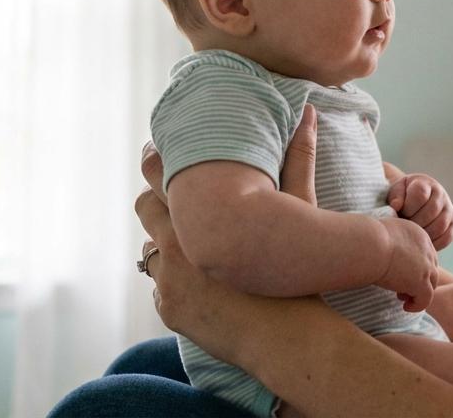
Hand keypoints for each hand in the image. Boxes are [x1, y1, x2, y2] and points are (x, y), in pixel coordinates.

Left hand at [133, 105, 323, 360]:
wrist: (289, 339)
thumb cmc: (296, 272)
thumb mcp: (299, 209)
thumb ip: (298, 158)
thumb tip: (308, 112)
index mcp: (195, 215)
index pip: (157, 174)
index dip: (159, 160)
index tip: (162, 150)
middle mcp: (173, 245)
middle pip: (144, 205)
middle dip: (154, 196)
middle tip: (168, 187)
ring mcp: (167, 281)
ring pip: (150, 247)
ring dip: (165, 239)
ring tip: (188, 234)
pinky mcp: (169, 309)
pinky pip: (161, 283)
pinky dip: (175, 276)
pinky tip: (199, 274)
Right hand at [374, 217, 437, 312]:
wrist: (369, 245)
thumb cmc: (365, 239)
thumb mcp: (384, 233)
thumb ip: (390, 240)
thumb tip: (379, 248)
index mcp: (418, 234)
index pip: (424, 254)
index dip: (414, 266)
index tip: (399, 273)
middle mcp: (426, 248)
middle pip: (431, 269)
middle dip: (418, 280)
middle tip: (401, 288)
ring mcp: (426, 266)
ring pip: (431, 284)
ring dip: (418, 293)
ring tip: (401, 298)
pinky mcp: (421, 282)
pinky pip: (426, 299)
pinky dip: (418, 305)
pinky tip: (406, 307)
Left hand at [386, 173, 452, 249]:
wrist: (413, 200)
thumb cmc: (402, 196)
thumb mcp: (396, 192)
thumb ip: (396, 197)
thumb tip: (396, 206)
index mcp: (425, 183)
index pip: (421, 194)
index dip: (408, 206)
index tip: (400, 212)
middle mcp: (441, 195)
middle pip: (432, 210)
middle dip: (415, 221)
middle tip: (405, 227)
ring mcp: (448, 210)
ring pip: (440, 225)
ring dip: (424, 233)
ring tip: (412, 235)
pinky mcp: (452, 225)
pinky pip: (446, 237)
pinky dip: (433, 243)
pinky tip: (421, 242)